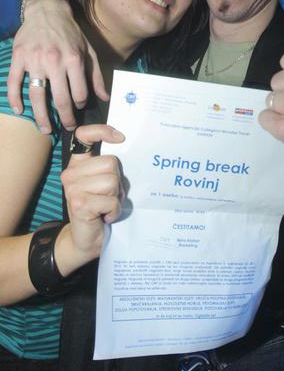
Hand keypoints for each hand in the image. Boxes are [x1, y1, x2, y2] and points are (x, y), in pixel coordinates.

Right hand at [8, 0, 108, 132]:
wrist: (47, 11)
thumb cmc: (70, 33)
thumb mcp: (88, 51)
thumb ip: (96, 76)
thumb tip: (104, 97)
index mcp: (73, 59)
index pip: (79, 92)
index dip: (80, 105)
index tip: (78, 110)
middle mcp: (54, 61)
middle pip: (59, 99)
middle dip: (65, 118)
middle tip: (67, 127)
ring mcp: (34, 60)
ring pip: (37, 95)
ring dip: (41, 116)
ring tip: (45, 129)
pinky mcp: (18, 57)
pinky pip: (14, 82)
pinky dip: (15, 98)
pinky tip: (19, 111)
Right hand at [60, 124, 124, 264]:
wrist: (86, 239)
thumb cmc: (99, 208)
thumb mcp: (103, 183)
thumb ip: (108, 167)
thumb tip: (125, 146)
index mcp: (77, 164)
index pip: (84, 135)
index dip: (102, 131)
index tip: (120, 138)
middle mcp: (71, 173)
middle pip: (110, 162)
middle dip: (118, 181)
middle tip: (111, 196)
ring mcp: (73, 188)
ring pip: (112, 181)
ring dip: (116, 198)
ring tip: (107, 207)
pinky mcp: (79, 204)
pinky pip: (111, 201)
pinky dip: (114, 211)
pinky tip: (105, 217)